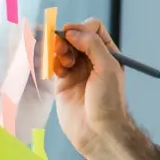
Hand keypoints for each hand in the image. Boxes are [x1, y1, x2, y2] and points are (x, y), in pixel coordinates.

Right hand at [53, 18, 130, 159]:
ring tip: (62, 62)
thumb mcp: (107, 68)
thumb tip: (72, 31)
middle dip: (66, 37)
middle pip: (74, 36)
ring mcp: (77, 70)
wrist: (98, 132)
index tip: (73, 36)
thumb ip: (92, 44)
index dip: (81, 28)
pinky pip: (53, 63)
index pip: (93, 28)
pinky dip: (51, 61)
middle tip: (63, 49)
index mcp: (108, 53)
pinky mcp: (63, 82)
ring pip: (62, 48)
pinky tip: (56, 71)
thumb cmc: (108, 101)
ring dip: (58, 49)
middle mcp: (92, 59)